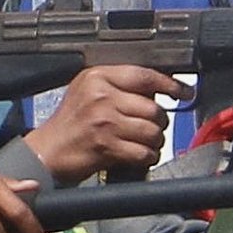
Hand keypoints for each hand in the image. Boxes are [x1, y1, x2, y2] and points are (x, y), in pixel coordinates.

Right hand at [24, 65, 191, 183]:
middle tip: (151, 127)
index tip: (184, 91)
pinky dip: (147, 156)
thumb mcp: (88, 91)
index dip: (170, 84)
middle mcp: (101, 96)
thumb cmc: (70, 124)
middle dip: (159, 122)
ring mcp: (104, 121)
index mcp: (98, 77)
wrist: (47, 152)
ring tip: (143, 142)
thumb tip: (158, 89)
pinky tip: (138, 155)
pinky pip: (144, 152)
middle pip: (153, 107)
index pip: (144, 75)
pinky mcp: (107, 145)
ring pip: (152, 130)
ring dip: (154, 141)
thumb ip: (119, 85)